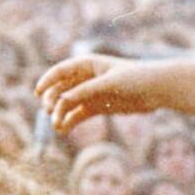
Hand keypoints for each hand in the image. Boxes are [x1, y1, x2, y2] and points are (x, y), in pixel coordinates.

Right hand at [35, 54, 160, 133]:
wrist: (156, 90)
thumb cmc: (135, 78)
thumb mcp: (109, 83)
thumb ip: (86, 91)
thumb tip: (63, 100)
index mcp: (87, 64)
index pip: (60, 71)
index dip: (47, 80)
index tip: (37, 92)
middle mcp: (86, 78)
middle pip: (61, 89)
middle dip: (53, 100)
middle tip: (50, 112)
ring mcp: (90, 93)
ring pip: (68, 104)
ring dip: (60, 114)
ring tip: (57, 126)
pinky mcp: (97, 107)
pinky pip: (78, 115)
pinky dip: (70, 122)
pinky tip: (63, 130)